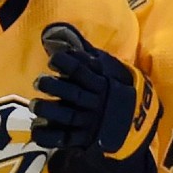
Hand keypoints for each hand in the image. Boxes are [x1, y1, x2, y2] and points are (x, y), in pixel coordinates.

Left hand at [31, 22, 159, 158]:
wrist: (138, 121)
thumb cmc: (116, 87)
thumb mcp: (107, 68)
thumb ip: (85, 53)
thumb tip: (58, 33)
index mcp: (102, 83)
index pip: (82, 71)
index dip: (66, 63)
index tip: (52, 59)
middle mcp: (96, 103)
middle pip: (73, 94)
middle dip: (52, 86)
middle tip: (38, 82)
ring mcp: (91, 122)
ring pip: (67, 117)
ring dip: (47, 111)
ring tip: (34, 105)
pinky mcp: (85, 139)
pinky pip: (65, 139)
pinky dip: (48, 136)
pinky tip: (36, 129)